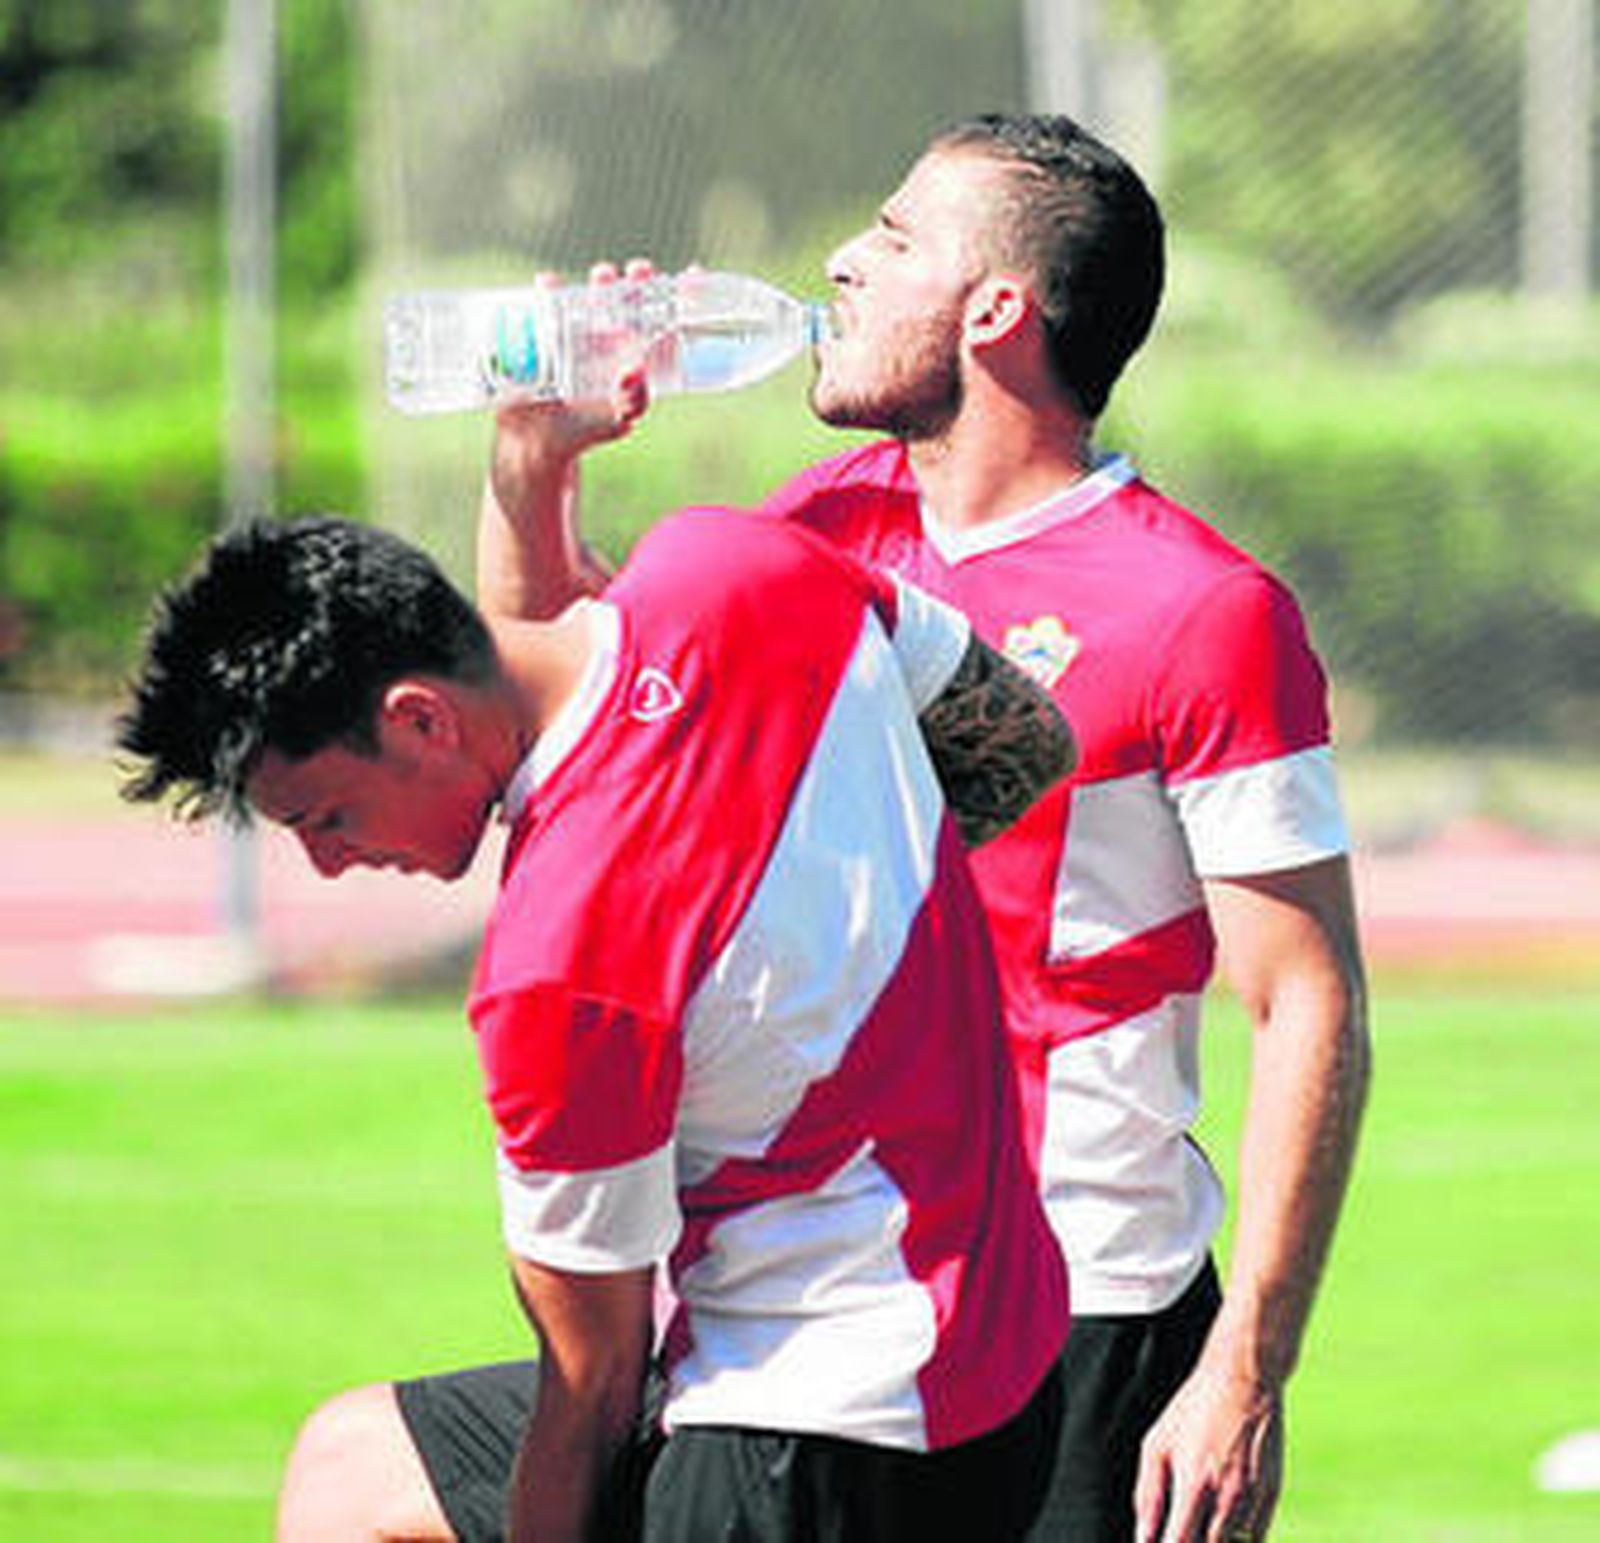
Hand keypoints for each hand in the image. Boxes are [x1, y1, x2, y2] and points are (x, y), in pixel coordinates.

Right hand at [488, 259, 656, 520]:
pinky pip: (549, 305)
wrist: (536, 444)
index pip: (665, 322)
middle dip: (639, 283)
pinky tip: (548, 284)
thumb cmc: (584, 433)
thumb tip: (636, 371)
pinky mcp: (544, 332)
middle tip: (641, 274)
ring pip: (595, 296)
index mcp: (636, 356)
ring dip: (602, 282)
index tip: (694, 277)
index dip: (682, 298)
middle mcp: (611, 338)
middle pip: (631, 301)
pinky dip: (550, 291)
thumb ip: (633, 401)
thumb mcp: (618, 419)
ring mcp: (578, 332)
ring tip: (603, 277)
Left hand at [1133, 1365, 1283, 1541]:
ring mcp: (1253, 1500)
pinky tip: (1220, 1529)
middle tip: (1179, 1532)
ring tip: (1198, 1528)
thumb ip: (1148, 1495)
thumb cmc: (1193, 1410)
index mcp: (1193, 1484)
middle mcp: (1226, 1498)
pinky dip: (1238, 1542)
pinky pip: (1256, 1539)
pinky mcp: (1272, 1497)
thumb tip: (1142, 1538)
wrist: (1244, 1381)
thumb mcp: (1157, 1443)